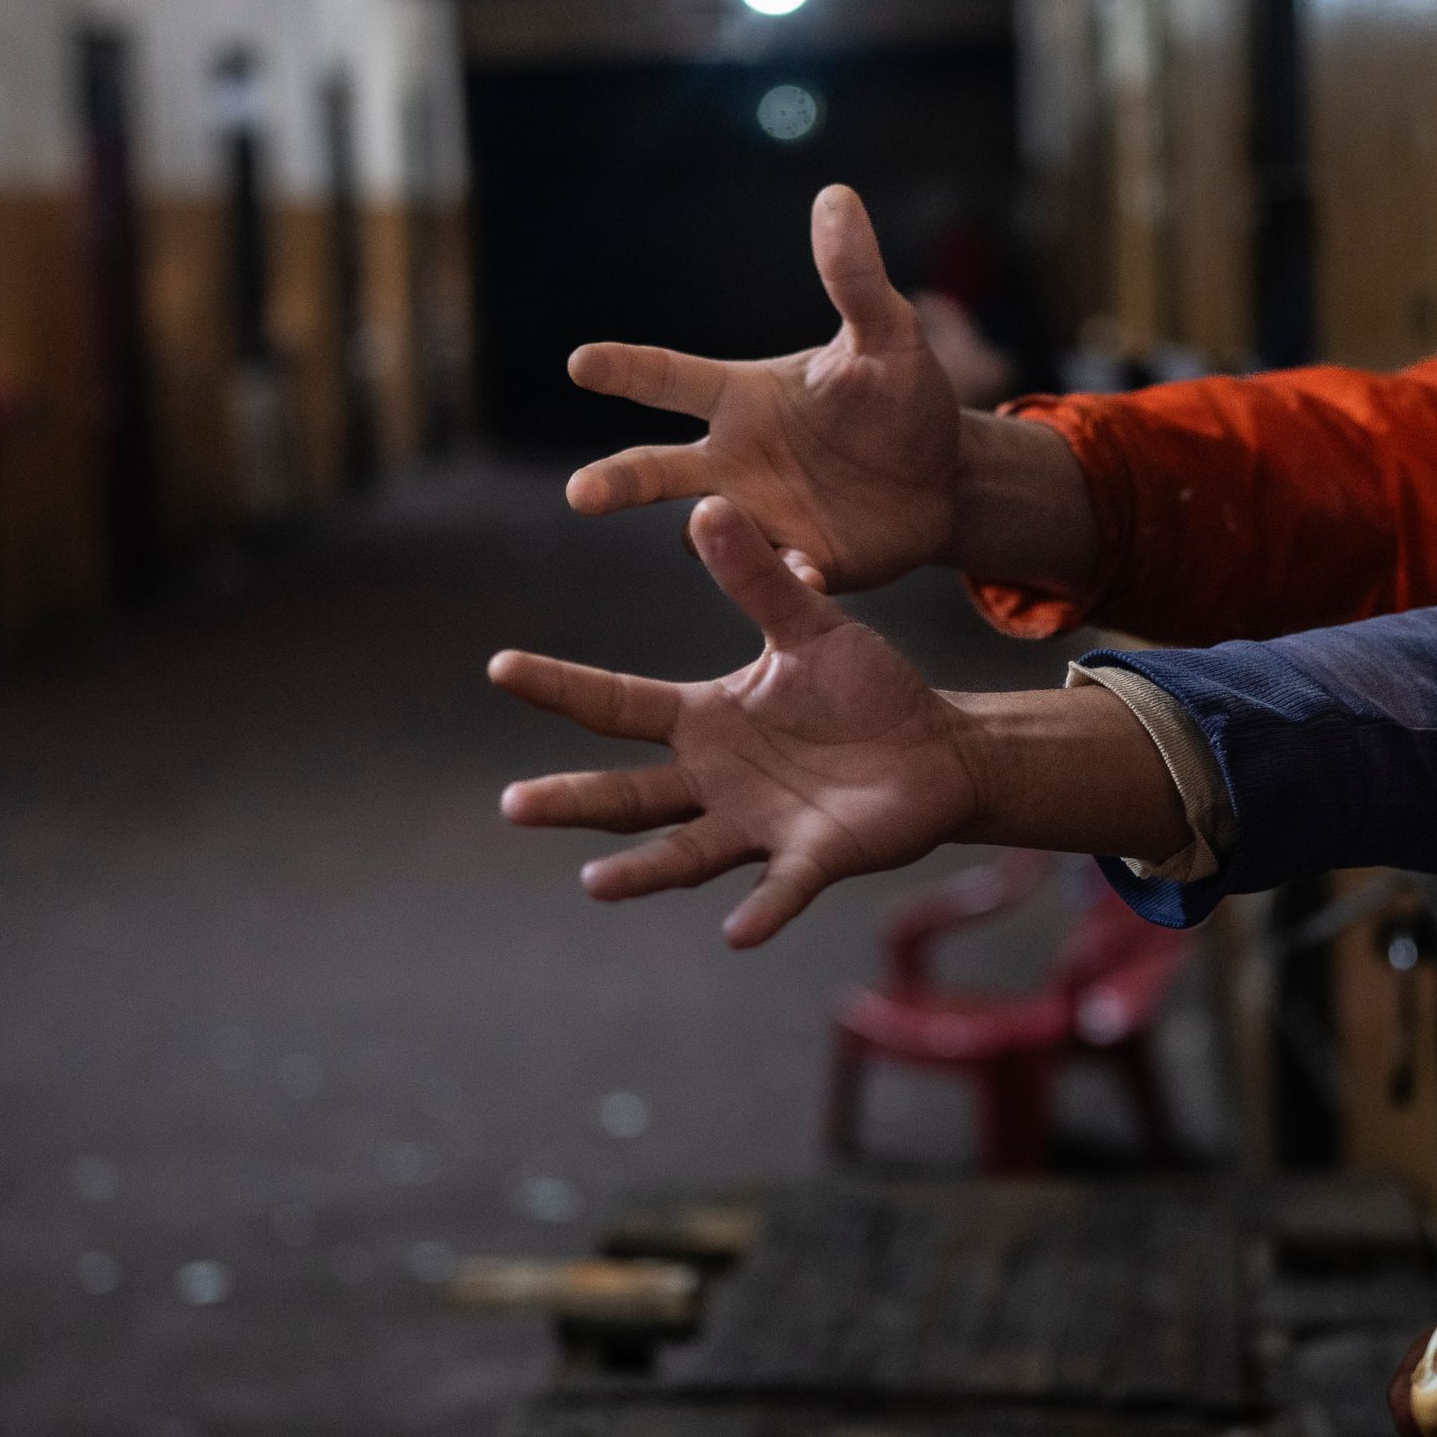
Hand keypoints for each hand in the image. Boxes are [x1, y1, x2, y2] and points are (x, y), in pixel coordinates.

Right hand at [489, 497, 983, 947]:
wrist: (937, 748)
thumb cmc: (864, 689)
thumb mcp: (809, 625)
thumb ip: (758, 577)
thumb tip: (706, 503)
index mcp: (704, 720)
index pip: (617, 703)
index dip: (560, 687)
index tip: (499, 666)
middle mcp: (714, 781)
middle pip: (627, 795)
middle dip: (571, 802)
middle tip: (513, 804)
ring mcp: (758, 826)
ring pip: (684, 853)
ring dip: (640, 872)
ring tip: (592, 883)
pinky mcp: (812, 858)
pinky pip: (781, 889)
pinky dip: (760, 910)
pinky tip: (736, 933)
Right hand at [564, 187, 962, 593]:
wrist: (944, 480)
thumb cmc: (902, 399)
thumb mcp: (889, 336)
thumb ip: (855, 278)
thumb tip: (837, 196)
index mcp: (742, 397)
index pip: (669, 377)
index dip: (626, 369)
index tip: (580, 362)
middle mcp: (732, 459)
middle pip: (657, 469)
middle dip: (616, 481)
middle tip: (581, 495)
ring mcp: (757, 517)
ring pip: (704, 532)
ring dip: (709, 529)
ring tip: (719, 517)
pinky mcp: (795, 564)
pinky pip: (776, 576)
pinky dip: (783, 576)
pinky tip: (805, 576)